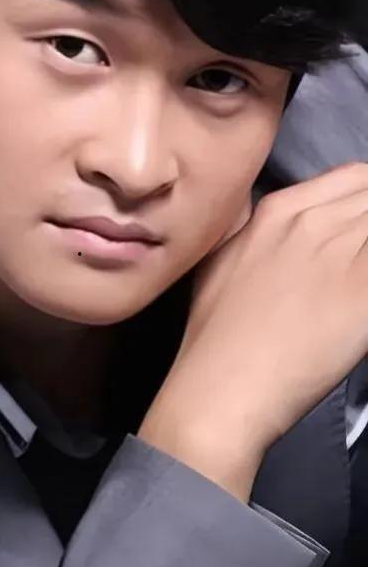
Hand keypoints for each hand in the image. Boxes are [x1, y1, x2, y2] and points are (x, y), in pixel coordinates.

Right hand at [139, 162, 367, 496]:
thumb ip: (252, 228)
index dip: (364, 204)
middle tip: (357, 270)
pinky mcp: (365, 295)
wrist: (221, 388)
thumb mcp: (220, 260)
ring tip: (357, 289)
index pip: (355, 178)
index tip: (358, 236)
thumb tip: (269, 220)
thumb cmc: (214, 335)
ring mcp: (343, 256)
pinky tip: (361, 309)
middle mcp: (314, 222)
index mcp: (279, 210)